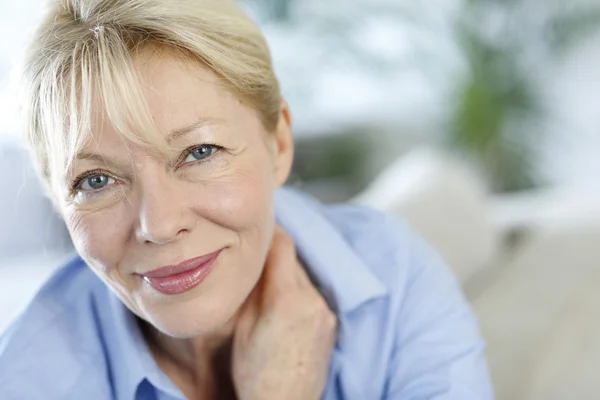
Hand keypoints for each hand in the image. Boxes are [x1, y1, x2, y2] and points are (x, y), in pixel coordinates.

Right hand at [232, 226, 336, 399]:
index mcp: (286, 298)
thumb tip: (252, 259)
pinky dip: (298, 290)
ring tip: (267, 285)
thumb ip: (251, 287)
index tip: (256, 228)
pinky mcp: (330, 322)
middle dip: (275, 254)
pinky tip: (283, 304)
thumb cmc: (254, 371)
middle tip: (255, 255)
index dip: (268, 232)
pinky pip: (313, 293)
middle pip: (294, 258)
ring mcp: (325, 311)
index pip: (282, 244)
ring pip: (303, 275)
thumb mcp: (241, 326)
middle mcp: (312, 300)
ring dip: (287, 273)